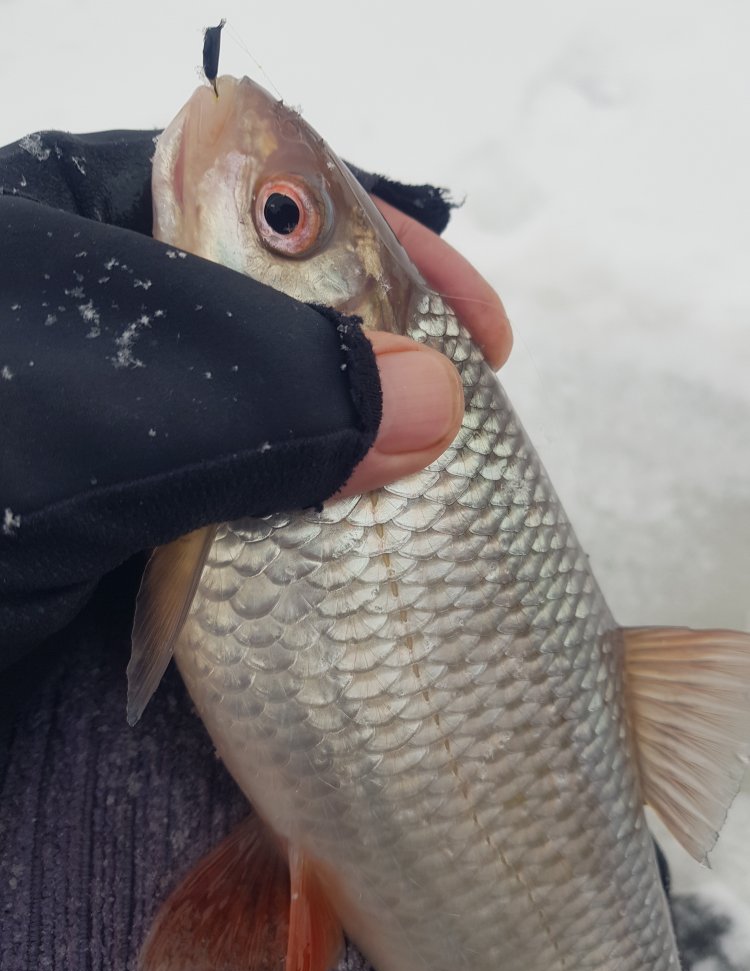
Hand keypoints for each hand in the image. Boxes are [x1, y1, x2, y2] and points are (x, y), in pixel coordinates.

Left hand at [0, 130, 509, 663]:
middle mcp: (85, 330)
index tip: (475, 322)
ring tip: (431, 495)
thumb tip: (431, 402)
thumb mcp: (70, 411)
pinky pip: (232, 522)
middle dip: (379, 355)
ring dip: (350, 461)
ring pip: (260, 425)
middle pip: (271, 314)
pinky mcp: (108, 546)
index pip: (248, 191)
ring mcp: (101, 445)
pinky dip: (302, 542)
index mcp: (56, 234)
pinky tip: (346, 562)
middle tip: (468, 415)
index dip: (374, 242)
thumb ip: (260, 389)